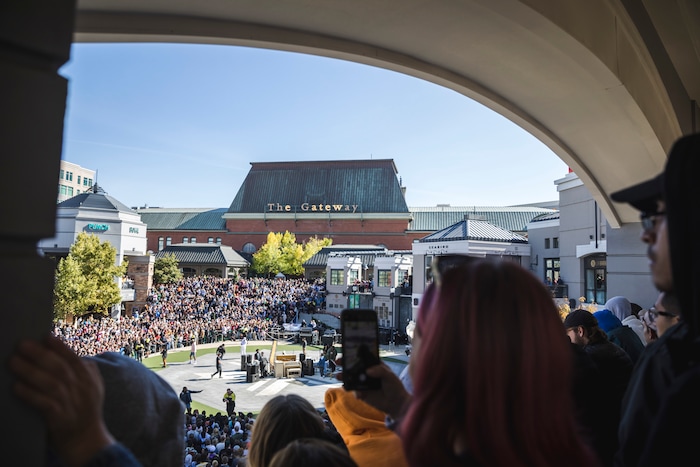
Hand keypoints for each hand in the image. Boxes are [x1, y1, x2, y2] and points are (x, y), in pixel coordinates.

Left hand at [8, 335, 114, 466]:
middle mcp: (82, 390)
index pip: (75, 359)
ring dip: (30, 371)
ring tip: (13, 362)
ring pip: (50, 383)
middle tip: (21, 345)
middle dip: (40, 354)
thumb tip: (71, 353)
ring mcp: (72, 405)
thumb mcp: (94, 390)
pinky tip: (17, 387)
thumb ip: (87, 372)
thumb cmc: (86, 414)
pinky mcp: (60, 419)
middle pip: (60, 368)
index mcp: (90, 381)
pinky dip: (30, 394)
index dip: (60, 347)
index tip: (45, 337)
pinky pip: (43, 403)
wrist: (87, 443)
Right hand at [335, 357, 410, 419]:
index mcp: (373, 365)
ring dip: (343, 377)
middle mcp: (366, 373)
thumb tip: (368, 371)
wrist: (396, 404)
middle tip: (338, 362)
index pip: (362, 358)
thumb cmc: (394, 386)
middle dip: (344, 364)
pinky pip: (354, 391)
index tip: (347, 352)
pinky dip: (354, 392)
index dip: (354, 354)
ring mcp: (363, 383)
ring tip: (338, 376)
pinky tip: (359, 394)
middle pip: (353, 367)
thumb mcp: (390, 375)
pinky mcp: (362, 394)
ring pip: (351, 379)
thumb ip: (380, 370)